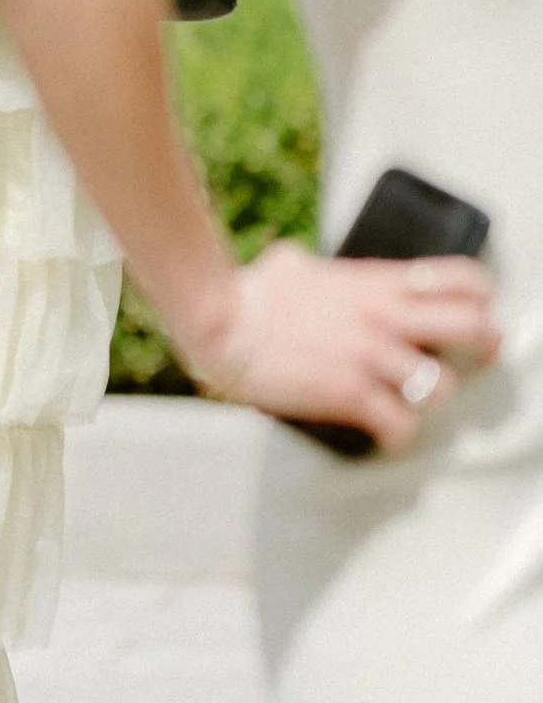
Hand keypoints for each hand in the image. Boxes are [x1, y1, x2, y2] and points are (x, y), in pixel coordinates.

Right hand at [190, 237, 499, 449]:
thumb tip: (301, 265)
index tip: (477, 314)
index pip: (462, 279)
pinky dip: (397, 437)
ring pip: (443, 387)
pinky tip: (384, 435)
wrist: (219, 323)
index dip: (483, 300)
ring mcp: (368, 356)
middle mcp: (383, 317)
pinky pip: (399, 426)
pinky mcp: (347, 393)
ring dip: (434, 401)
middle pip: (473, 328)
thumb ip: (316, 268)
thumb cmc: (249, 296)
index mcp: (378, 284)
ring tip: (416, 403)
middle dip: (484, 350)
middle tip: (474, 362)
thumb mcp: (292, 265)